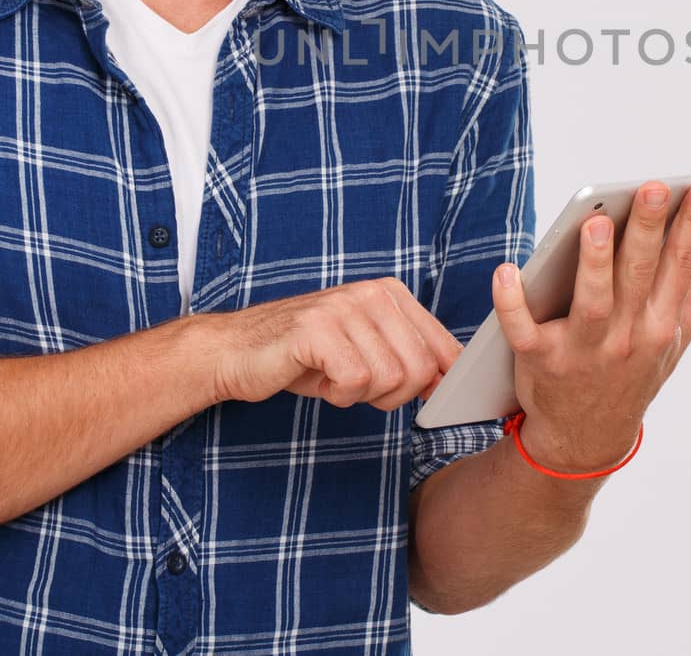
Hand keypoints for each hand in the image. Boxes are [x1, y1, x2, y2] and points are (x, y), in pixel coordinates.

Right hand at [208, 278, 463, 410]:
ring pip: (390, 379)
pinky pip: (355, 382)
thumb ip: (410, 356)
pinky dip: (337, 395)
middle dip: (392, 395)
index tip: (422, 398)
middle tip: (357, 386)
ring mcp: (344, 307)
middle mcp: (372, 293)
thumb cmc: (305, 355)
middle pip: (420, 370)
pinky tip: (318, 379)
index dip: (436, 384)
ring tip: (333, 376)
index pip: (443, 348)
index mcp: (391, 294)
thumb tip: (453, 378)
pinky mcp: (318, 329)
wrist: (237, 351)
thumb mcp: (367, 349)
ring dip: (360, 395)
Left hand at [490, 180, 690, 472]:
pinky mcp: (539, 361)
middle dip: (648, 229)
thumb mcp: (674, 344)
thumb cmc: (630, 374)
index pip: (681, 266)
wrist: (585, 438)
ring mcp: (582, 350)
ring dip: (595, 264)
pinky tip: (507, 272)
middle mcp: (627, 336)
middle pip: (639, 275)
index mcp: (661, 324)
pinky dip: (511, 303)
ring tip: (597, 223)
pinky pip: (523, 330)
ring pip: (592, 302)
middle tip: (653, 189)